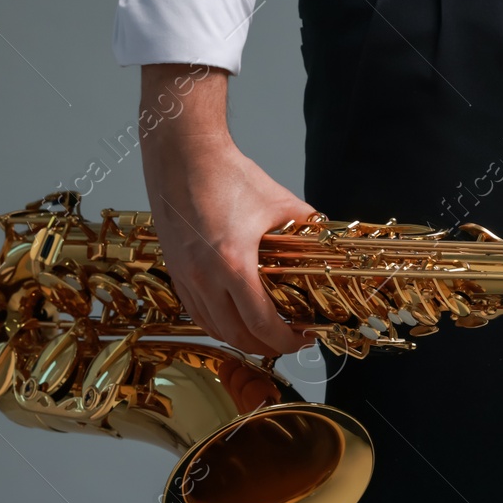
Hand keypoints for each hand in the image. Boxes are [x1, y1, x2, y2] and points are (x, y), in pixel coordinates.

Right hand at [138, 64, 315, 355]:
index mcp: (233, 264)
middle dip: (267, 347)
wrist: (183, 155)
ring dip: (241, 339)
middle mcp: (204, 277)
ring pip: (214, 329)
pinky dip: (217, 323)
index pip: (262, 325)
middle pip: (237, 336)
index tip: (303, 337)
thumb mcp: (280, 202)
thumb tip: (328, 244)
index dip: (287, 340)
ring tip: (264, 335)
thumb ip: (307, 228)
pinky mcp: (174, 270)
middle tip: (289, 340)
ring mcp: (185, 276)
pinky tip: (234, 319)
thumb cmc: (228, 175)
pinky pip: (196, 312)